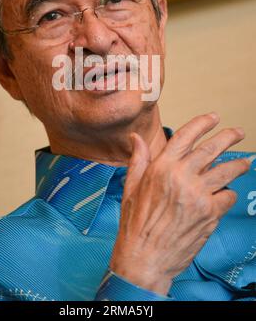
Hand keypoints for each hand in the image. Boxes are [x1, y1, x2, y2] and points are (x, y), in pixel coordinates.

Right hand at [109, 113, 250, 295]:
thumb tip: (137, 138)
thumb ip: (138, 159)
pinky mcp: (210, 214)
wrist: (145, 258)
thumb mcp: (131, 187)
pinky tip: (224, 195)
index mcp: (161, 167)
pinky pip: (228, 196)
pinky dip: (228, 193)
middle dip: (228, 137)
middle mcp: (181, 177)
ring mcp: (198, 195)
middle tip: (238, 132)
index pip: (186, 136)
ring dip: (238, 164)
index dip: (202, 123)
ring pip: (226, 171)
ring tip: (245, 162)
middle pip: (212, 149)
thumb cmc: (135, 224)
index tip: (213, 117)